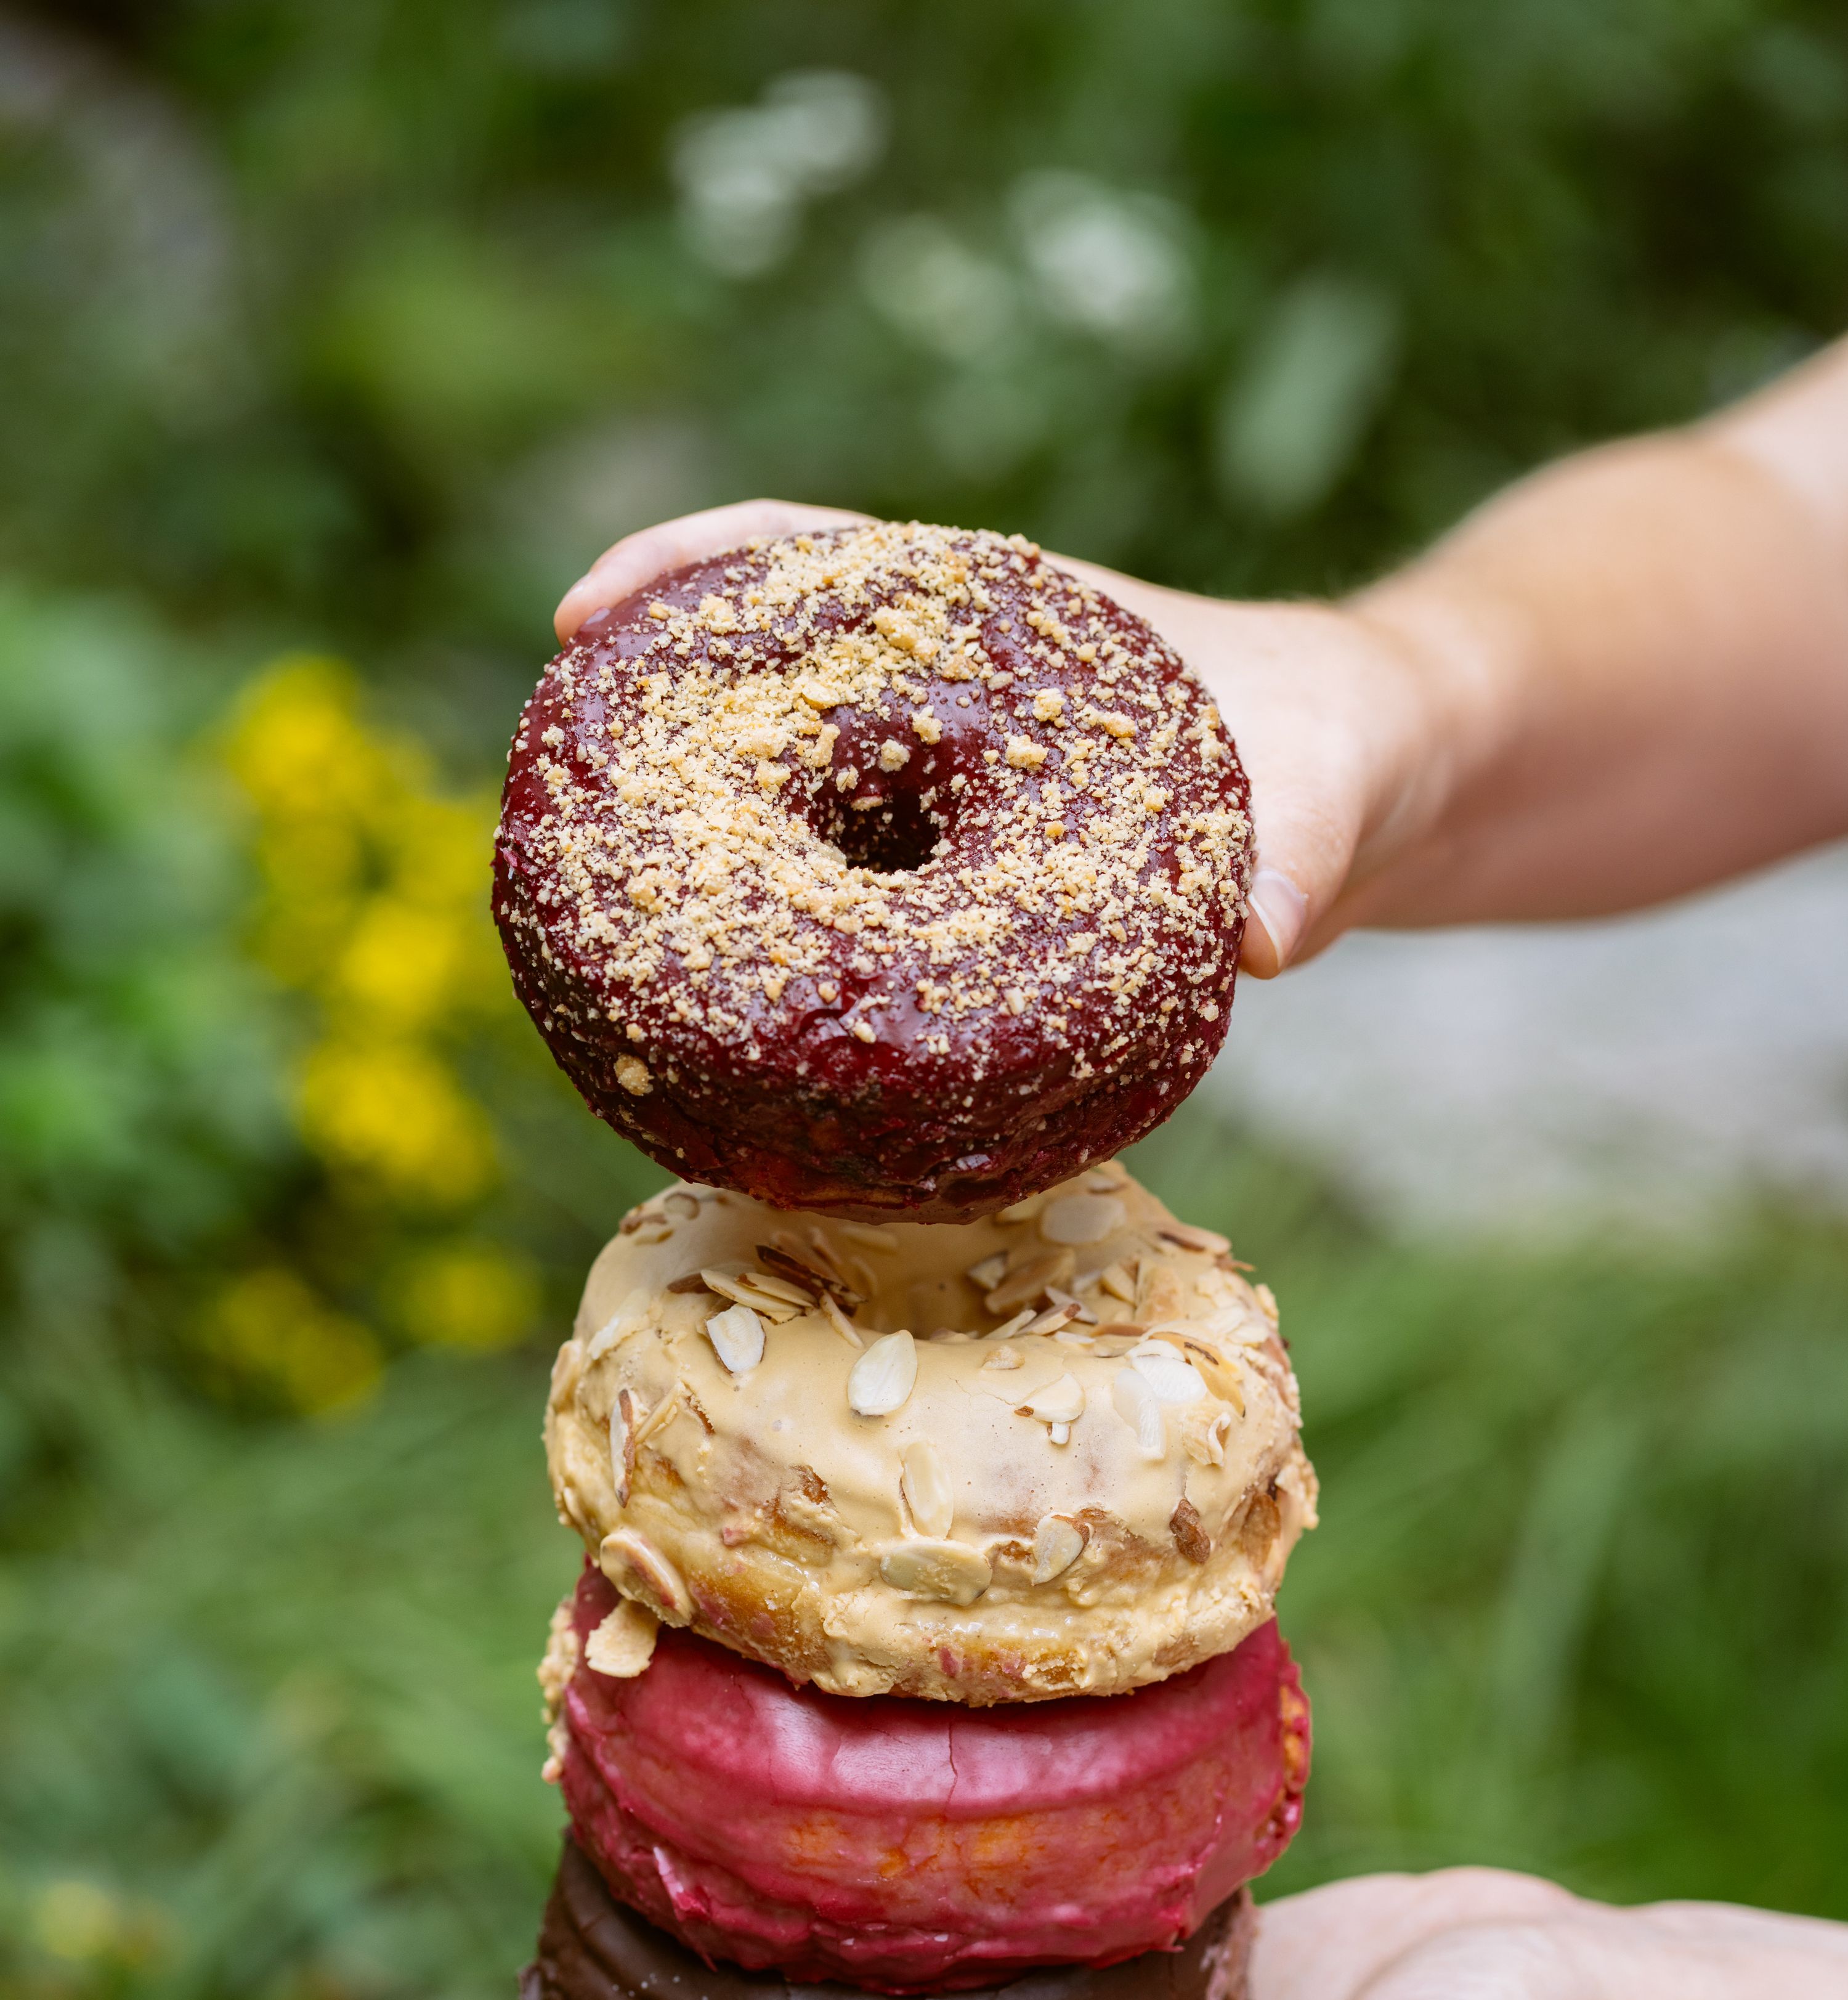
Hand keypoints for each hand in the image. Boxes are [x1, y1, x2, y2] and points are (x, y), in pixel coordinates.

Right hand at [550, 501, 1437, 978]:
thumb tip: (1266, 933)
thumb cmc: (1347, 747)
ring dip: (698, 833)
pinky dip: (782, 925)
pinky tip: (728, 1006)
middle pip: (762, 679)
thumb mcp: (1333, 782)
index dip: (691, 572)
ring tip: (591, 919)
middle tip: (544, 796)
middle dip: (647, 714)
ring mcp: (951, 790)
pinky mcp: (966, 877)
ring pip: (788, 792)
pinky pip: (849, 888)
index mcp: (1006, 621)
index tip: (584, 615)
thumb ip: (1305, 837)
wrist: (1374, 794)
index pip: (813, 558)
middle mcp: (954, 695)